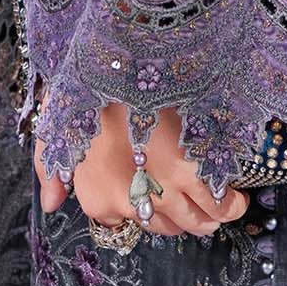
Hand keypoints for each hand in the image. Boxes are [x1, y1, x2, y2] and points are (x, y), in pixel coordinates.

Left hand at [35, 99, 249, 238]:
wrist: (122, 57)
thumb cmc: (88, 87)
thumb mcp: (56, 127)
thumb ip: (50, 169)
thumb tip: (50, 203)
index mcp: (97, 197)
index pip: (130, 225)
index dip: (152, 211)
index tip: (164, 197)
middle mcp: (130, 202)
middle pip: (170, 229)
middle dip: (189, 220)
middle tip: (202, 205)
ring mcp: (164, 189)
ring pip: (197, 223)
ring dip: (211, 216)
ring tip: (224, 202)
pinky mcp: (193, 171)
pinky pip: (218, 202)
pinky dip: (229, 203)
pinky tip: (236, 193)